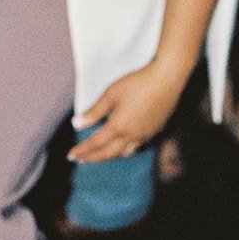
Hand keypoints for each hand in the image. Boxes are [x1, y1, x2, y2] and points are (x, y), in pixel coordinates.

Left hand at [68, 62, 183, 162]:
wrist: (167, 79)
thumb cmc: (138, 83)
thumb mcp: (111, 94)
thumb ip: (94, 111)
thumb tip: (77, 124)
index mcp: (119, 126)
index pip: (95, 144)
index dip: (82, 151)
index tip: (71, 155)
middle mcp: (132, 135)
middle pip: (109, 153)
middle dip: (93, 158)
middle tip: (81, 159)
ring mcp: (145, 134)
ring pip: (125, 152)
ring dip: (110, 155)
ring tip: (101, 153)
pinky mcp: (155, 130)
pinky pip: (137, 145)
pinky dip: (126, 148)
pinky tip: (124, 141)